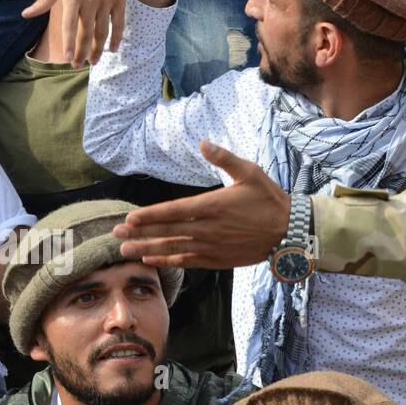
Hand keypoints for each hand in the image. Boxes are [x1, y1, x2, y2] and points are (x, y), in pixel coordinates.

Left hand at [22, 0, 127, 67]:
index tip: (68, 58)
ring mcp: (105, 1)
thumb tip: (25, 15)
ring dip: (98, 49)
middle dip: (82, 51)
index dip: (69, 43)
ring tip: (93, 61)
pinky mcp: (119, 0)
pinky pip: (118, 24)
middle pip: (86, 32)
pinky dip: (116, 38)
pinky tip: (112, 49)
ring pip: (102, 32)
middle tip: (78, 65)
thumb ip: (44, 1)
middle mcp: (89, 0)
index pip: (69, 24)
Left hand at [113, 142, 287, 268]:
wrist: (290, 231)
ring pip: (174, 249)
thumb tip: (202, 143)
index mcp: (213, 206)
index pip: (173, 211)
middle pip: (167, 232)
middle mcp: (209, 229)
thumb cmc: (269, 199)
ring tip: (126, 250)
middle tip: (116, 234)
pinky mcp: (219, 259)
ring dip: (148, 249)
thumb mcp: (250, 172)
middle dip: (140, 233)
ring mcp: (213, 247)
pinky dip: (169, 261)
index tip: (130, 218)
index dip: (150, 216)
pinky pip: (189, 262)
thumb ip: (224, 158)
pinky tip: (152, 260)